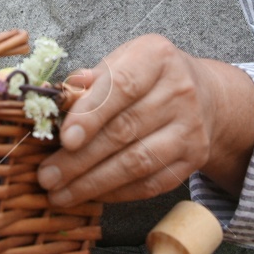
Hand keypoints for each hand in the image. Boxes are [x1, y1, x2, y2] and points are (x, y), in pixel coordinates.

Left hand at [35, 33, 253, 207]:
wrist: (206, 95)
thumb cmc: (148, 77)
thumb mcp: (122, 62)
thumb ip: (90, 81)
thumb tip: (58, 99)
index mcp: (156, 57)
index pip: (121, 87)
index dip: (90, 115)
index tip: (64, 139)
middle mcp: (180, 91)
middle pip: (124, 130)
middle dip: (80, 158)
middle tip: (47, 176)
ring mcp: (191, 127)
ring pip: (137, 162)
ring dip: (94, 183)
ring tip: (60, 194)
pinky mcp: (195, 158)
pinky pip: (151, 182)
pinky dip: (117, 192)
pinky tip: (90, 195)